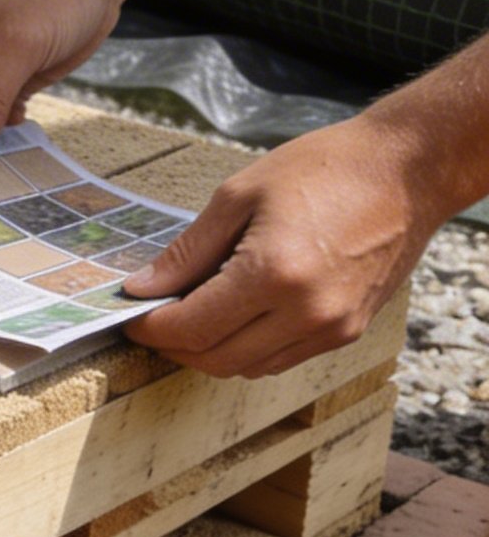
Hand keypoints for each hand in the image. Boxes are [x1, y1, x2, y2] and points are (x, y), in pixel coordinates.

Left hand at [119, 119, 431, 377]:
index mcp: (273, 273)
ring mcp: (331, 329)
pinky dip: (249, 349)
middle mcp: (305, 312)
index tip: (130, 315)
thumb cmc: (323, 168)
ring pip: (248, 369)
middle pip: (216, 359)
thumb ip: (188, 251)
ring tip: (192, 317)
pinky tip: (236, 317)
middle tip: (154, 320)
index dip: (151, 328)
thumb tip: (143, 289)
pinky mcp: (348, 332)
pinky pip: (282, 360)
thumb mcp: (240, 195)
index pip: (191, 327)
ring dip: (211, 352)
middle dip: (175, 346)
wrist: (406, 172)